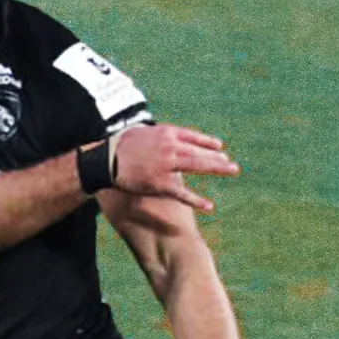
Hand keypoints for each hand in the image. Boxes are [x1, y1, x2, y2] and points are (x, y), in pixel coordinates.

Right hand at [112, 124, 240, 213]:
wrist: (106, 160)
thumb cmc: (120, 145)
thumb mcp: (141, 132)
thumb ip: (157, 135)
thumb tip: (164, 137)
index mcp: (167, 133)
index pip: (193, 136)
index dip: (207, 142)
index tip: (219, 147)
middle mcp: (171, 147)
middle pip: (200, 151)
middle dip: (217, 158)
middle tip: (232, 165)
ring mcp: (168, 165)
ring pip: (198, 166)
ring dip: (217, 169)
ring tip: (232, 171)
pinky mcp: (161, 184)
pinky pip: (182, 193)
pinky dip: (196, 200)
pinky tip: (209, 206)